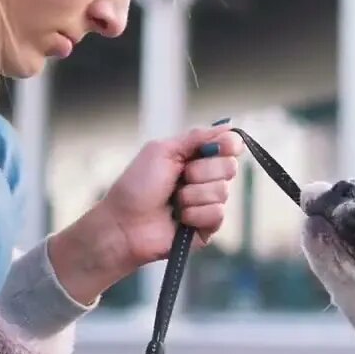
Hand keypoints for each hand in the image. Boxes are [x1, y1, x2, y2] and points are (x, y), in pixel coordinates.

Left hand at [47, 122, 244, 303]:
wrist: (124, 223)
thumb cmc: (136, 186)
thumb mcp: (162, 151)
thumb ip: (196, 137)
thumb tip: (229, 127)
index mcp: (195, 157)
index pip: (228, 145)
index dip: (229, 144)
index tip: (223, 146)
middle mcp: (205, 178)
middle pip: (230, 167)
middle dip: (202, 171)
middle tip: (180, 178)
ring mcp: (208, 203)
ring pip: (222, 191)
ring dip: (192, 195)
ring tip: (174, 202)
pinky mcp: (207, 227)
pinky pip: (217, 214)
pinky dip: (195, 214)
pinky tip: (180, 218)